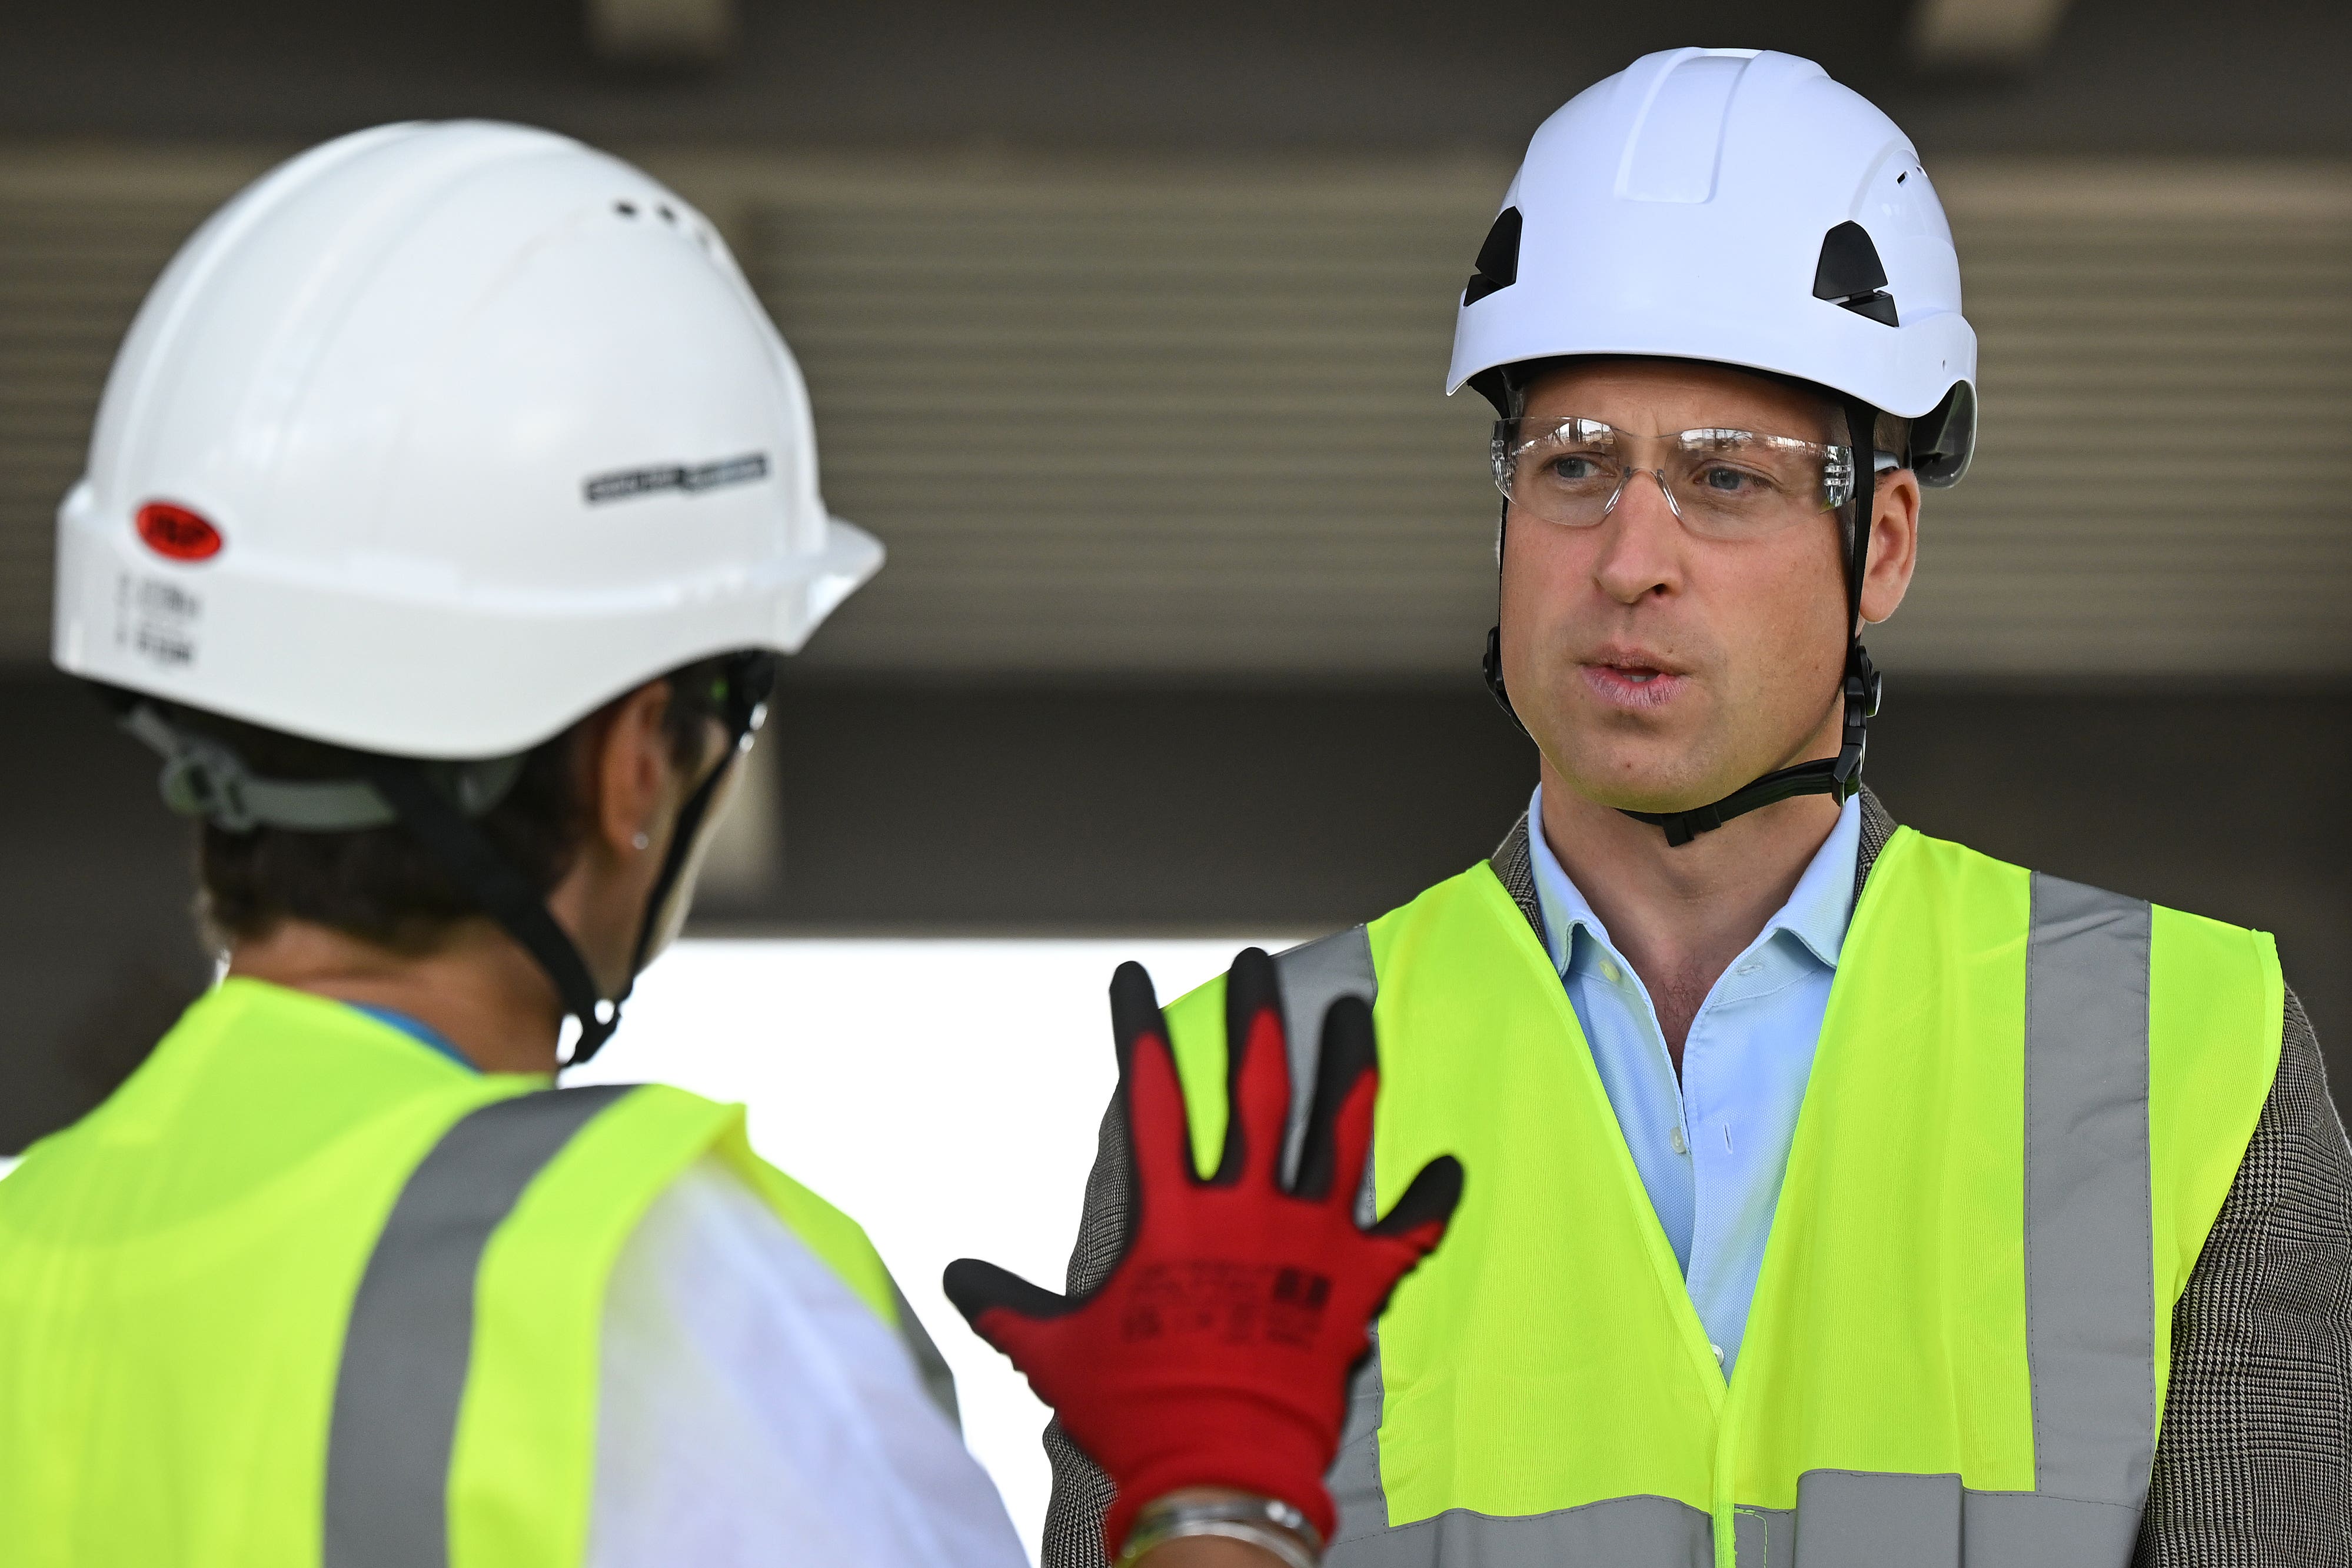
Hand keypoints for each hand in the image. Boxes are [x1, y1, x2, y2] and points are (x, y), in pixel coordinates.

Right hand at [944, 948, 1463, 1556]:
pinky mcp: (1357, 1284)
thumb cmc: (1135, 1411)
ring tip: (1356, 1012)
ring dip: (1349, 1067)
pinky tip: (1450, 1165)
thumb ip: (1006, 1305)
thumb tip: (954, 1279)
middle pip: (1256, 1089)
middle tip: (1259, 966)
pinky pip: (1408, 1233)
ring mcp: (1310, 1241)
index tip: (1133, 975)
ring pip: (1338, 1131)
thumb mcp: (1052, 1353)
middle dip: (1258, 1020)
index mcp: (1170, 1215)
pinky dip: (1431, 1199)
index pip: (1150, 1096)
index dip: (1138, 1029)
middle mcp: (1246, 1210)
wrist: (1220, 1472)